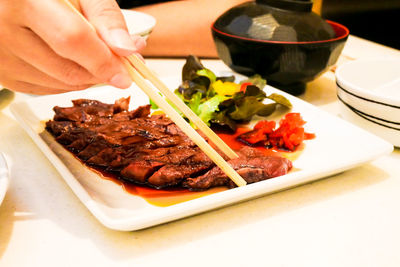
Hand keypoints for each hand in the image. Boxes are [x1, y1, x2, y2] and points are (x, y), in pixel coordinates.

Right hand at [0, 0, 145, 94]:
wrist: (14, 0)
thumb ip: (105, 17)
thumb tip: (129, 50)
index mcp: (22, 1)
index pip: (71, 40)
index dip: (103, 60)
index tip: (126, 75)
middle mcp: (3, 31)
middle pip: (67, 69)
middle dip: (100, 71)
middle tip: (117, 62)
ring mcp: (0, 57)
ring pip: (61, 84)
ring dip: (87, 77)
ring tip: (91, 53)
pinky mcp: (2, 74)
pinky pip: (47, 89)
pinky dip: (68, 81)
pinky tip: (70, 60)